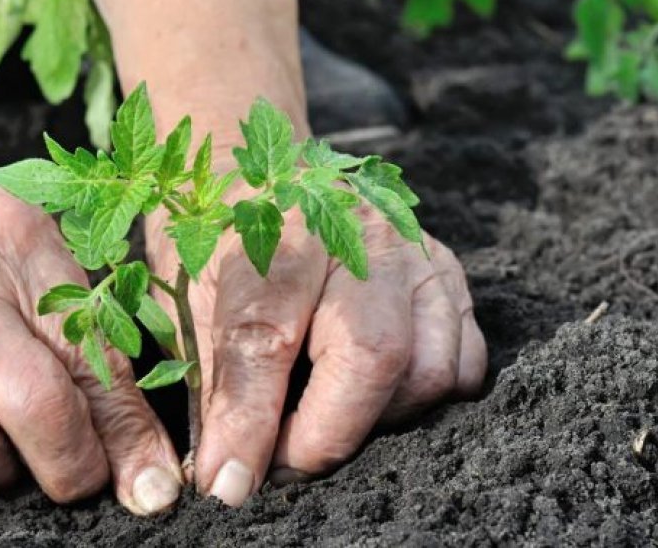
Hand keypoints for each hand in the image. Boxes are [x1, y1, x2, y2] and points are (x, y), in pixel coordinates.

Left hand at [146, 182, 486, 506]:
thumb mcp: (192, 294)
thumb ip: (215, 378)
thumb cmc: (221, 236)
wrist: (268, 174)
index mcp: (274, 228)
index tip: (229, 483)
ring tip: (327, 419)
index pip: (265, 336)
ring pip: (428, 366)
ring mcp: (412, 250)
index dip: (247, 422)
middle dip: (326, 434)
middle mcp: (355, 231)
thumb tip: (226, 474)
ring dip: (377, 420)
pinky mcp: (447, 271)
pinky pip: (464, 359)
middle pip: (372, 354)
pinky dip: (425, 398)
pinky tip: (377, 395)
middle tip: (283, 461)